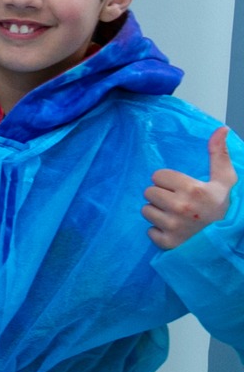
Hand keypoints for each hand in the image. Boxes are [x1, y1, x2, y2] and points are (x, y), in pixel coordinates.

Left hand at [145, 129, 235, 250]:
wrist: (225, 240)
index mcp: (193, 189)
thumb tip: (221, 129)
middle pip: (149, 192)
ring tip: (175, 215)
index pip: (157, 176)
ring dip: (157, 212)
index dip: (168, 180)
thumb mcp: (225, 180)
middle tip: (177, 202)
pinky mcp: (166, 242)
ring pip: (146, 210)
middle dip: (161, 195)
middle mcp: (180, 207)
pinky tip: (173, 229)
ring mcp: (172, 226)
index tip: (181, 188)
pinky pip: (149, 230)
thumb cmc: (222, 206)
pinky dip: (158, 231)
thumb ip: (218, 154)